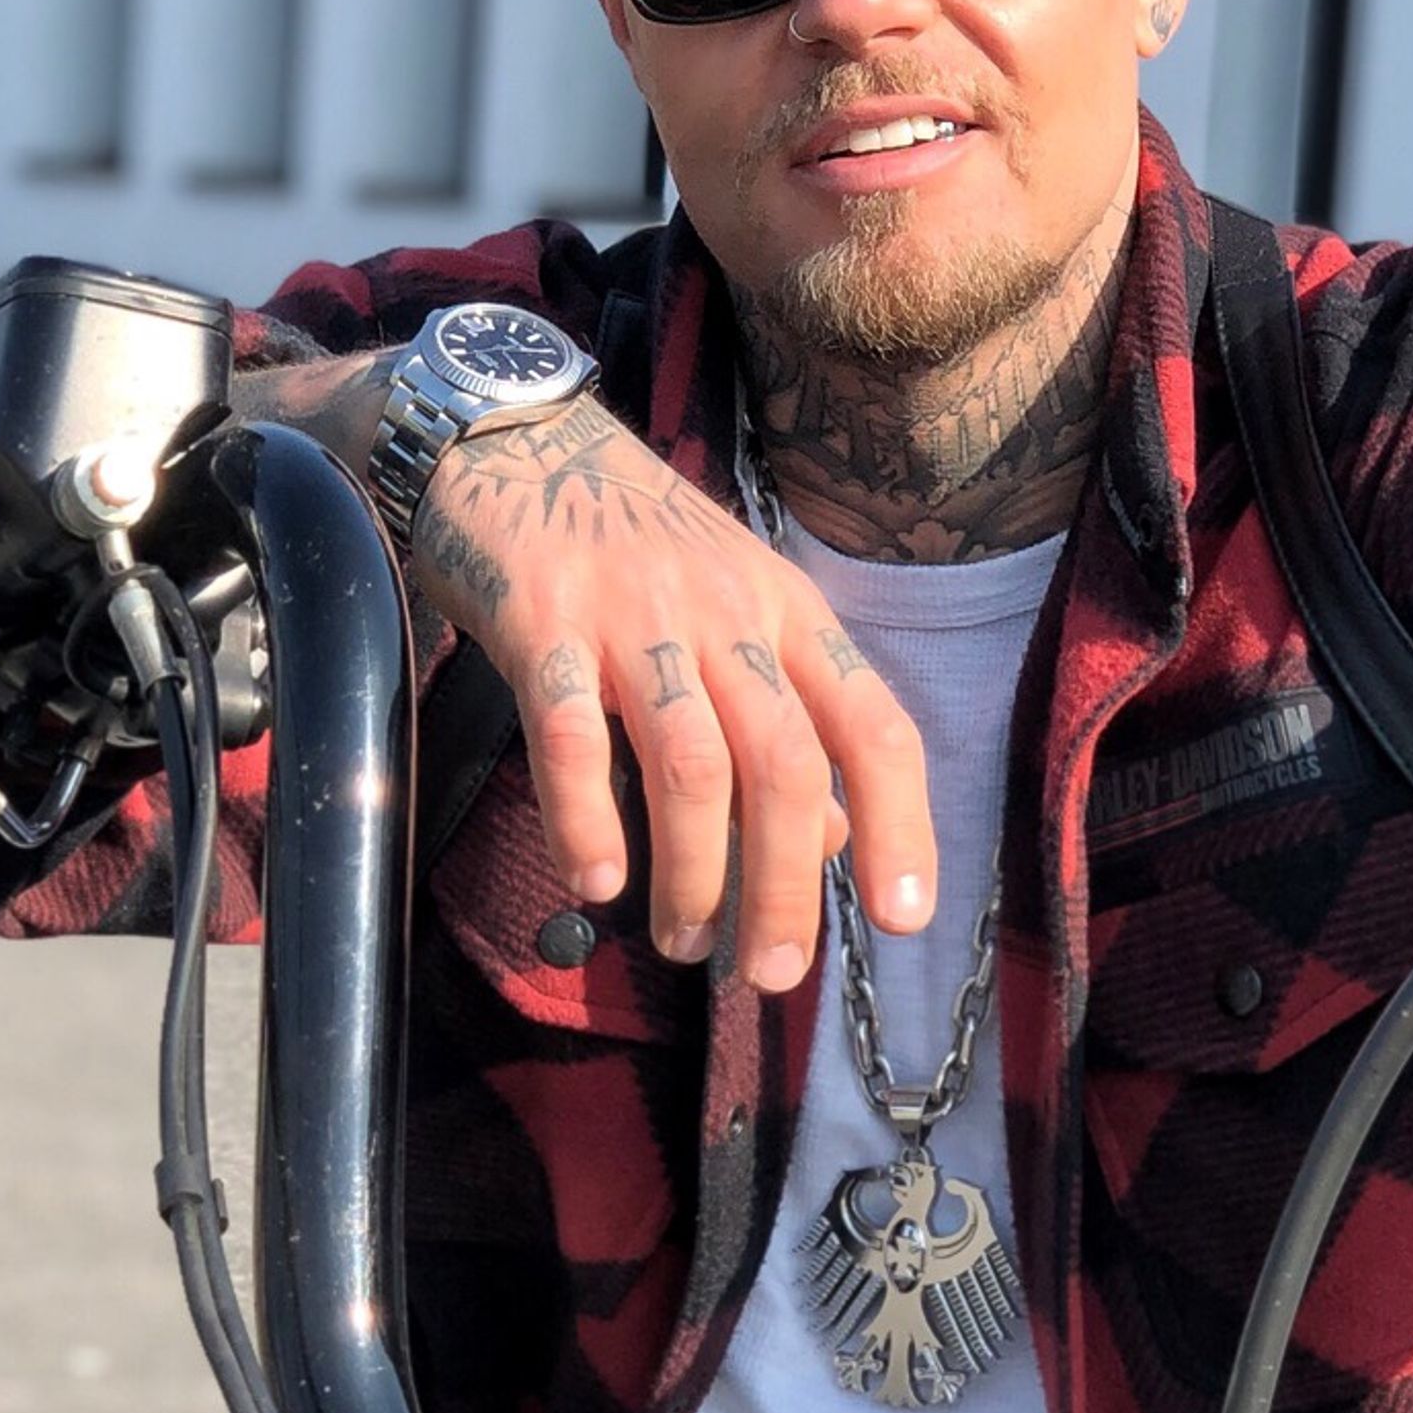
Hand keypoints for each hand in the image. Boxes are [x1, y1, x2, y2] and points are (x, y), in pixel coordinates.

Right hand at [235, 352, 934, 988]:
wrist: (510, 438)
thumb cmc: (631, 546)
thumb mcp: (735, 613)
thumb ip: (787, 720)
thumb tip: (834, 842)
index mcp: (787, 612)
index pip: (872, 725)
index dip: (900, 824)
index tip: (902, 919)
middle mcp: (726, 613)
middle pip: (784, 766)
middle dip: (785, 886)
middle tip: (767, 973)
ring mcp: (633, 615)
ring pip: (692, 763)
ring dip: (695, 872)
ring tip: (682, 942)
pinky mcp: (541, 620)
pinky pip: (575, 734)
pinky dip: (589, 818)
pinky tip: (598, 881)